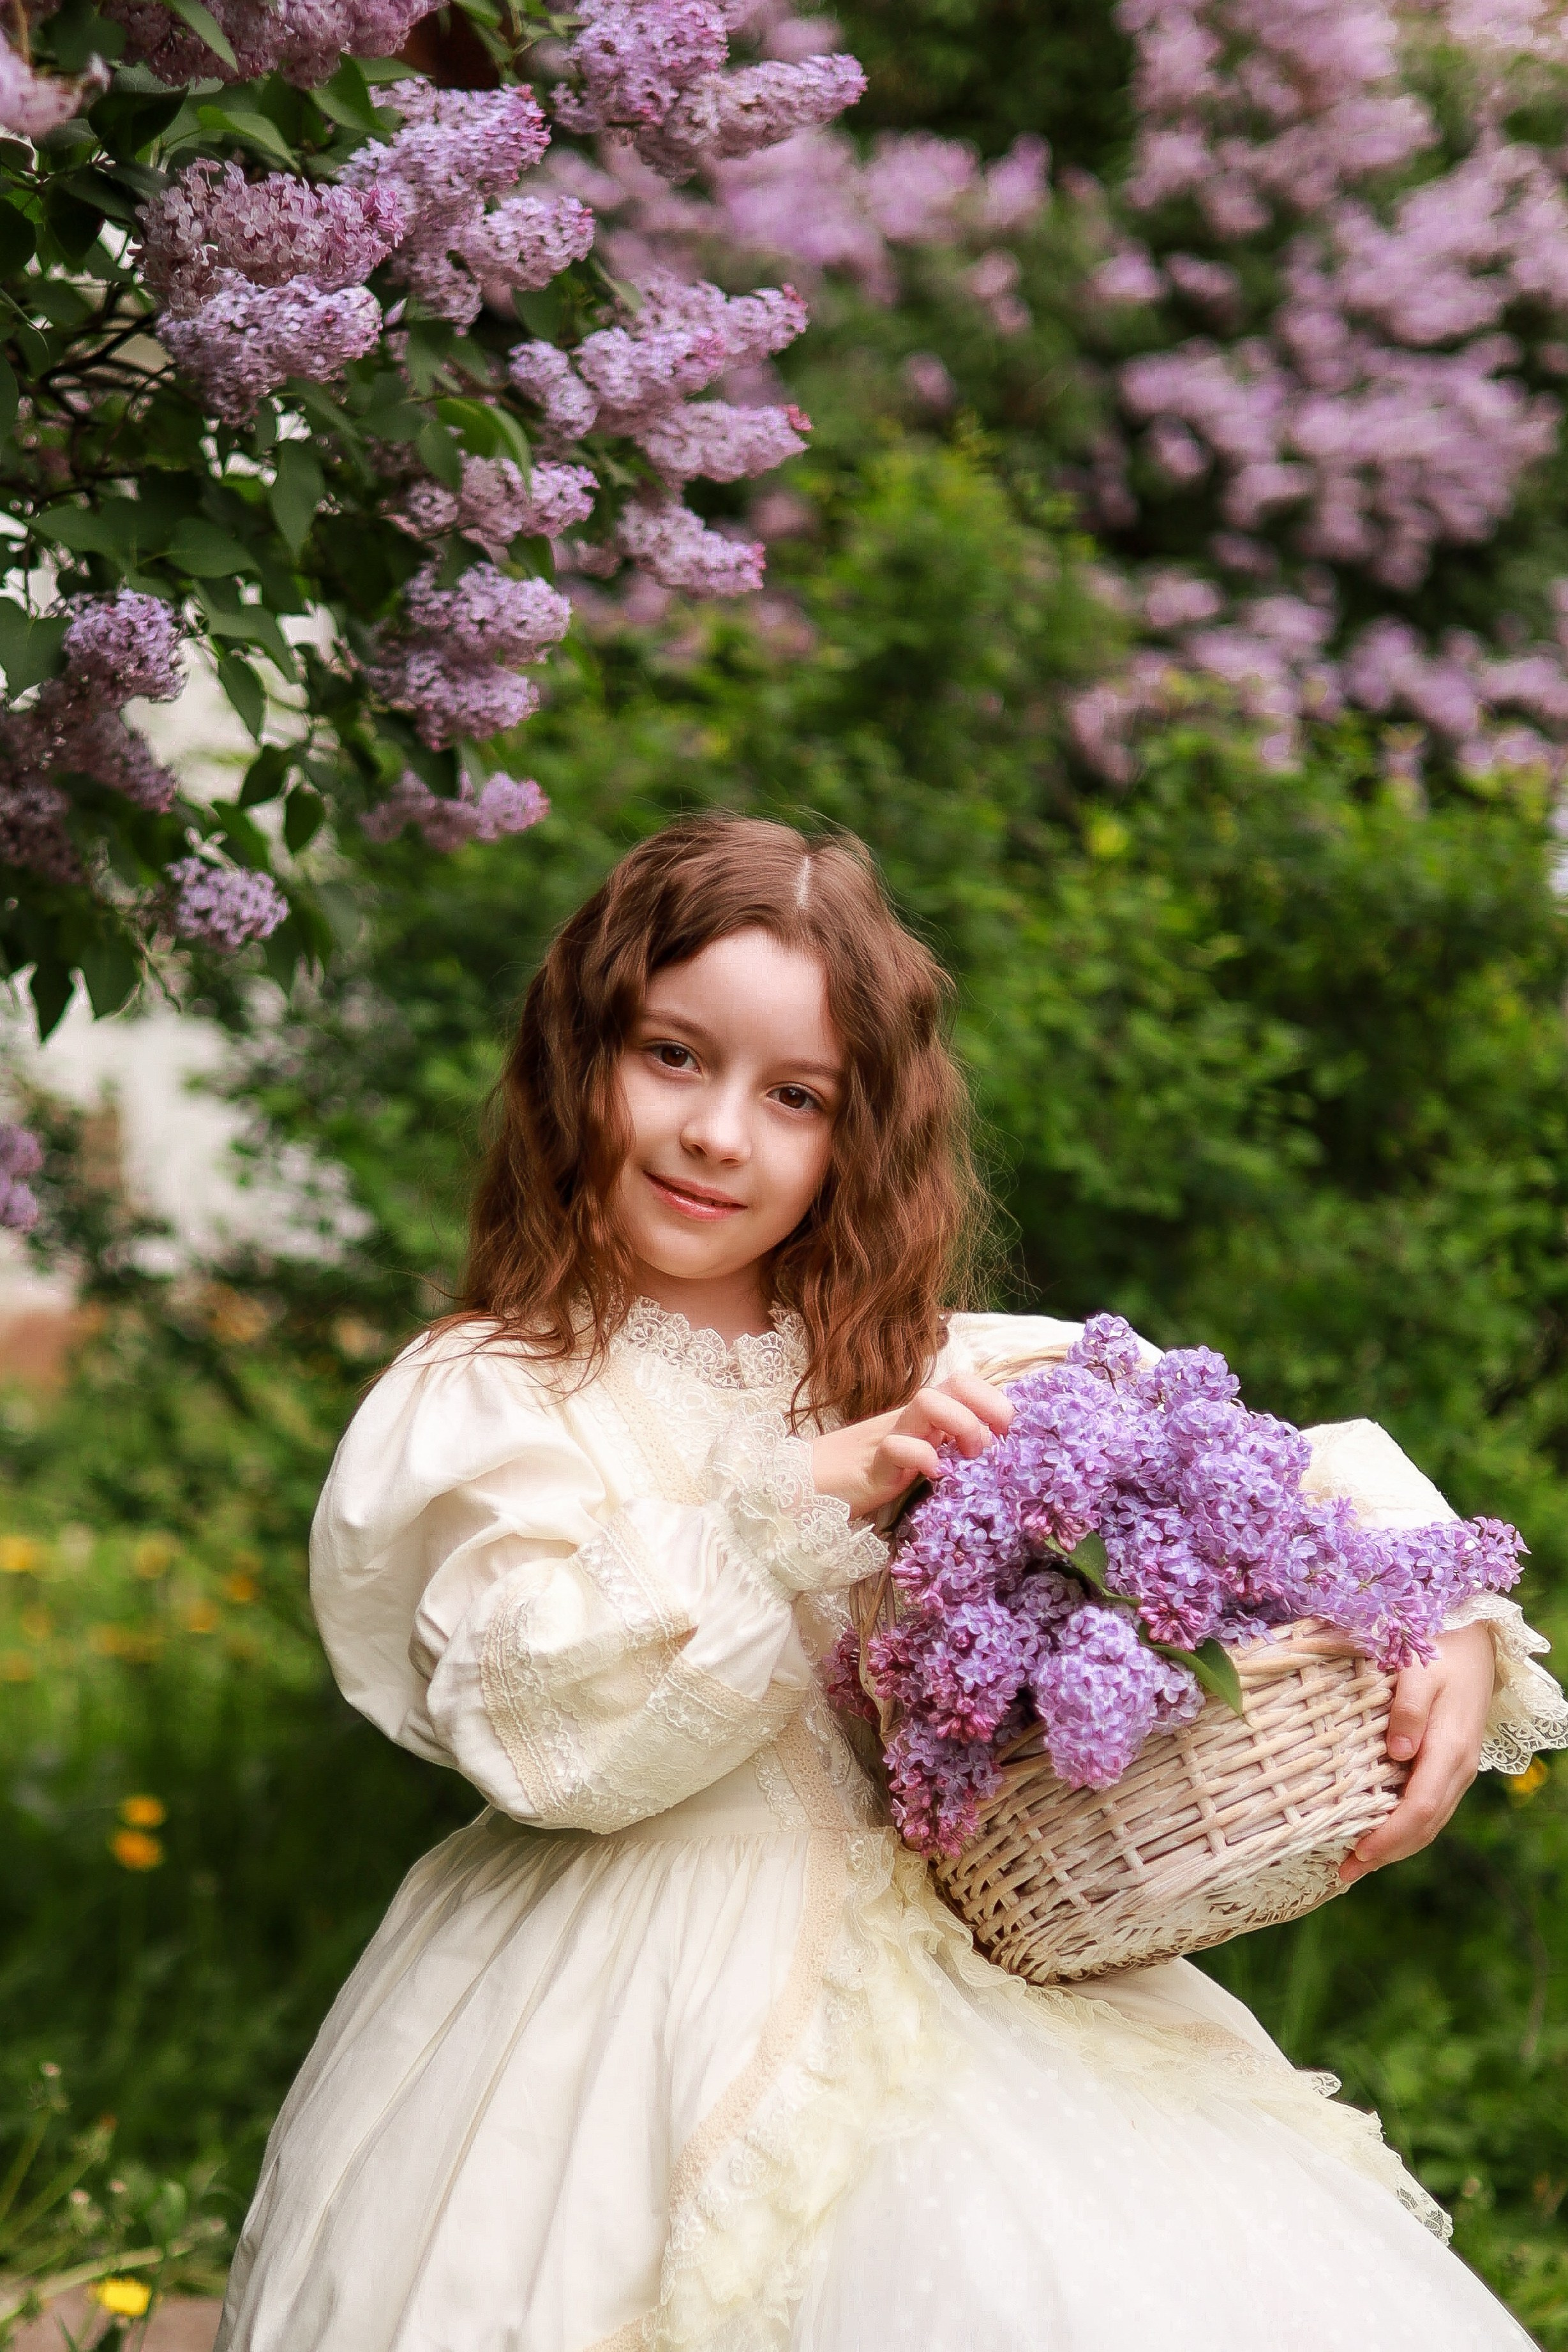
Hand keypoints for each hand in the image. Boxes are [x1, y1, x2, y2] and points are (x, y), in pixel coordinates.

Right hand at [810, 1373, 1013, 1524]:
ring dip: (960, 1424)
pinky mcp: (872, 1464)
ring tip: (966, 1456)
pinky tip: (933, 1474)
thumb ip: (947, 1448)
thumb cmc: (867, 1472)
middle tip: (994, 1441)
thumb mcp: (916, 1457)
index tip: (1009, 1432)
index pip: (965, 1384)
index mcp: (924, 1416)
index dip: (995, 1399)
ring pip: (928, 1401)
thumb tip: (989, 1448)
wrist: (809, 1482)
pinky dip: (922, 1457)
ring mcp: (890, 1436)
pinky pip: (897, 1447)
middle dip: (986, 1405)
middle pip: (954, 1383)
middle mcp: (911, 1418)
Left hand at [1338, 1621, 1494, 1884]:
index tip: (1356, 1855)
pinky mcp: (1452, 1764)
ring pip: (1431, 1822)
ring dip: (1397, 1846)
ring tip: (1357, 1862)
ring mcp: (1459, 1769)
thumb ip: (1409, 1709)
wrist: (1473, 1639)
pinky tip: (1381, 1832)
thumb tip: (1399, 1753)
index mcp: (1449, 1749)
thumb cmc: (1437, 1649)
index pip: (1419, 1809)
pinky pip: (1432, 1807)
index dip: (1389, 1837)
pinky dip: (1407, 1827)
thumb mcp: (1420, 1669)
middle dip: (1387, 1854)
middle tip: (1344, 1873)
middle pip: (1425, 1826)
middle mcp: (1458, 1768)